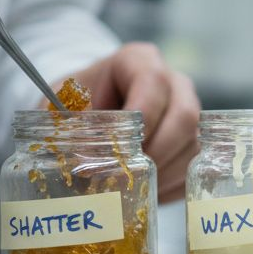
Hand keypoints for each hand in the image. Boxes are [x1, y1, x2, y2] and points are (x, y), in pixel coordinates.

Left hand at [63, 43, 200, 202]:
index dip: (143, 116)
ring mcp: (187, 113)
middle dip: (157, 152)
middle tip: (129, 175)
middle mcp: (173, 84)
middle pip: (184, 116)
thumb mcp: (60, 107)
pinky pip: (192, 166)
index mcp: (139, 61)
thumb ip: (69, 124)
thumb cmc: (72, 106)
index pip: (153, 81)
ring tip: (132, 189)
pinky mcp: (191, 141)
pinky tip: (144, 191)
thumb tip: (85, 157)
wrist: (86, 115)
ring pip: (191, 145)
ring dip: (163, 173)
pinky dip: (169, 186)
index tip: (121, 146)